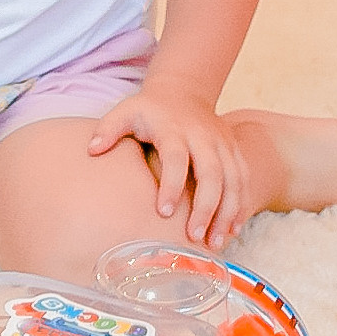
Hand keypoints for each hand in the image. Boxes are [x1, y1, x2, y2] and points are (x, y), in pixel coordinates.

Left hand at [86, 83, 249, 247]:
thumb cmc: (149, 109)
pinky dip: (241, 206)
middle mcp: (204, 137)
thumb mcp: (125, 111)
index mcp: (174, 129)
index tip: (163, 213)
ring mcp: (223, 144)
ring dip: (228, 213)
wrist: (184, 91)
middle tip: (194, 236)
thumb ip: (108, 129)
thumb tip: (92, 150)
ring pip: (234, 180)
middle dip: (206, 207)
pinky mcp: (235, 151)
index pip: (176, 158)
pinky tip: (233, 230)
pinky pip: (244, 180)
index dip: (171, 185)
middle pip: (212, 174)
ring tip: (216, 243)